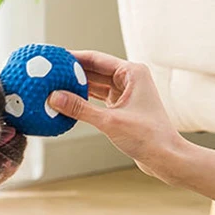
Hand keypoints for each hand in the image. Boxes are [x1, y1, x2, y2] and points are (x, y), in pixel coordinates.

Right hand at [48, 51, 184, 179]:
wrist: (165, 157)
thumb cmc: (147, 137)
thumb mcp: (109, 121)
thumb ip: (80, 108)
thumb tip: (54, 97)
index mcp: (132, 72)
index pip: (96, 59)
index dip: (73, 58)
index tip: (54, 58)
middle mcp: (130, 79)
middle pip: (94, 71)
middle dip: (72, 73)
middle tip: (49, 73)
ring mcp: (126, 94)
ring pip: (95, 86)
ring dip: (76, 88)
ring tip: (53, 87)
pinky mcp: (122, 108)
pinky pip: (97, 100)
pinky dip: (83, 101)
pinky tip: (67, 103)